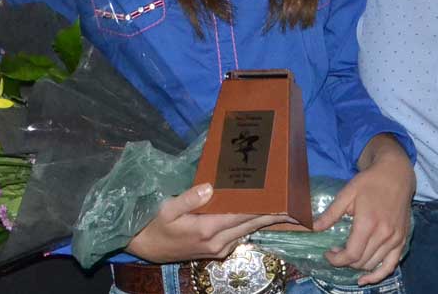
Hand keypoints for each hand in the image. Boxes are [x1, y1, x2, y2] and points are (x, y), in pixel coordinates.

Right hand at [126, 183, 291, 262]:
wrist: (145, 249)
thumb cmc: (154, 225)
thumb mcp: (166, 209)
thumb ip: (188, 199)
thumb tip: (210, 187)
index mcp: (206, 229)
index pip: (241, 215)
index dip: (262, 208)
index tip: (281, 201)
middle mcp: (217, 242)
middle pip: (249, 225)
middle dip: (271, 216)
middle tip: (292, 206)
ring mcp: (218, 249)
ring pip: (246, 232)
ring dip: (262, 221)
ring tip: (280, 209)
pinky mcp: (216, 251)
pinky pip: (238, 237)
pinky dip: (249, 226)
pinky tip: (257, 216)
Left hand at [315, 134, 414, 284]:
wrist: (396, 174)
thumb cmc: (369, 182)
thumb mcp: (346, 193)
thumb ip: (331, 213)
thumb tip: (314, 228)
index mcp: (368, 223)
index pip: (351, 254)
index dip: (336, 259)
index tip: (327, 253)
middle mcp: (384, 234)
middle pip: (361, 261)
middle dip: (344, 261)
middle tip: (335, 252)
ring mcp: (395, 239)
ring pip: (373, 264)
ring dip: (358, 266)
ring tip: (348, 256)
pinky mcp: (402, 240)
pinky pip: (391, 265)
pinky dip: (378, 275)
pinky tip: (366, 279)